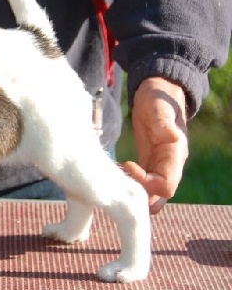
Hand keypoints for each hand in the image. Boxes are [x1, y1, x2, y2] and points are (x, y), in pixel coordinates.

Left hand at [122, 76, 188, 214]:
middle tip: (118, 185)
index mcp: (175, 154)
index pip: (166, 185)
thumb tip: (171, 136)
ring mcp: (160, 164)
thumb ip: (163, 123)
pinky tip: (116, 177)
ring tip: (114, 182)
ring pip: (152, 192)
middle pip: (160, 195)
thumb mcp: (158, 107)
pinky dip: (132, 185)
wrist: (158, 92)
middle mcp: (170, 164)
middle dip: (141, 197)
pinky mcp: (150, 161)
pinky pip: (144, 181)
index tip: (127, 164)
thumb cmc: (158, 98)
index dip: (146, 183)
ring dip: (135, 193)